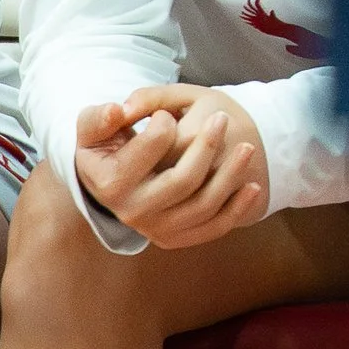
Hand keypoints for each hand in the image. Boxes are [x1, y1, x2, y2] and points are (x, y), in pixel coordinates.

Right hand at [75, 84, 268, 248]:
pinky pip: (213, 228)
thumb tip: (118, 110)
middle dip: (208, 146)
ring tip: (248, 148)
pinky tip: (254, 187)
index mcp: (110, 182)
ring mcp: (154, 229)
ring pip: (203, 205)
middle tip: (222, 119)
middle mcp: (131, 211)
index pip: (151, 149)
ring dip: (231, 176)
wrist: (108, 180)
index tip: (169, 112)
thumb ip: (101, 116)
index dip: (165, 125)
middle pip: (182, 180)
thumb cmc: (105, 145)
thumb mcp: (93, 125)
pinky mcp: (174, 239)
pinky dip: (236, 209)